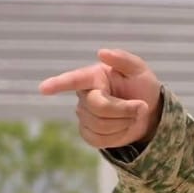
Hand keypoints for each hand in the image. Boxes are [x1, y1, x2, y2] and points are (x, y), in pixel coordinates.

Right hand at [38, 49, 162, 147]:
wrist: (150, 112)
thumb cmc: (141, 87)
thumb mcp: (139, 70)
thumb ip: (123, 60)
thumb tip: (102, 52)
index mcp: (93, 77)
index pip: (73, 80)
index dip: (58, 84)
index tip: (44, 89)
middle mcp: (84, 95)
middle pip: (98, 108)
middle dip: (124, 109)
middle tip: (141, 107)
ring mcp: (84, 115)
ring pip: (100, 126)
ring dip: (124, 123)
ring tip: (132, 115)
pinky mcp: (88, 133)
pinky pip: (99, 140)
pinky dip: (118, 136)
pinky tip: (124, 127)